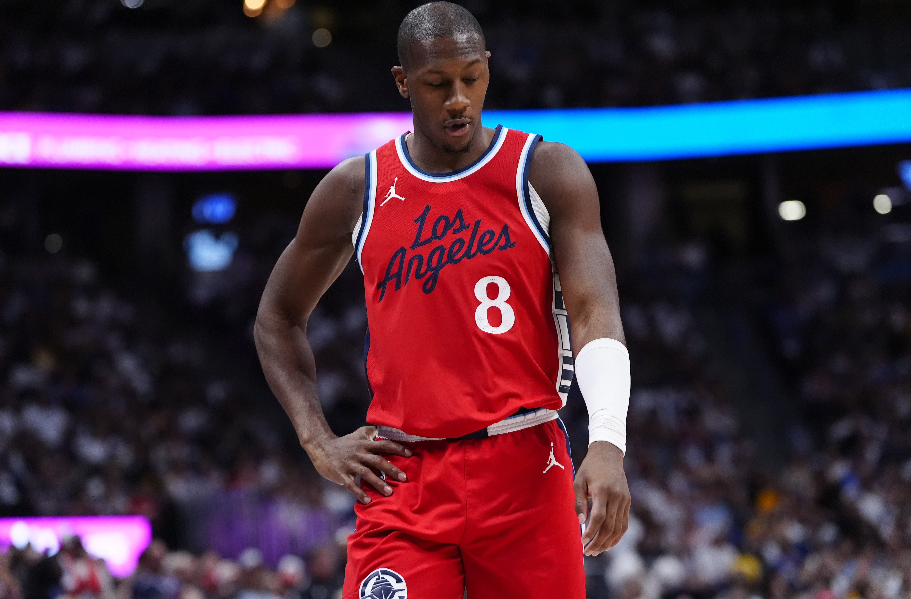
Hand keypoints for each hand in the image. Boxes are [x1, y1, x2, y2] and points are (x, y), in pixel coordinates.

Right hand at [306, 426, 411, 503]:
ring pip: (366, 473)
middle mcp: (359, 453)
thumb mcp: (358, 434)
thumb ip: (373, 433)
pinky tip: (368, 501)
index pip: (384, 444)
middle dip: (392, 469)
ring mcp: (350, 464)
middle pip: (377, 460)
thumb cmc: (344, 442)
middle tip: (404, 478)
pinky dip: (359, 493)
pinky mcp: (341, 474)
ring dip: (378, 483)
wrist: (321, 447)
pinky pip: (351, 485)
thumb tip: (389, 433)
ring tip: (390, 492)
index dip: (397, 448)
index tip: (410, 454)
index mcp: (365, 444)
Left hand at [574, 441, 629, 555]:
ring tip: (596, 551)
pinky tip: (607, 543)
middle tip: (587, 552)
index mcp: (603, 490)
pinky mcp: (628, 502)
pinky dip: (616, 536)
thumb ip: (579, 502)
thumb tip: (581, 523)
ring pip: (619, 528)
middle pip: (610, 526)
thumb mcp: (578, 481)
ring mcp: (624, 500)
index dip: (591, 532)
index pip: (599, 518)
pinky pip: (624, 524)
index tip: (582, 542)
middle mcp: (616, 496)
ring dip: (608, 542)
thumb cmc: (589, 468)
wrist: (608, 454)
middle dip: (598, 542)